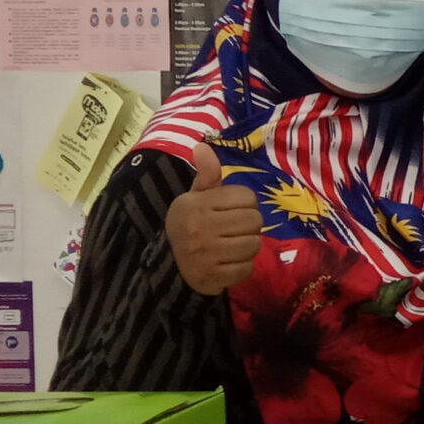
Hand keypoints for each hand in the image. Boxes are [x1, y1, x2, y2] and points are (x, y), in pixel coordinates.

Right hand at [165, 145, 261, 295]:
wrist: (168, 263)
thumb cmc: (191, 223)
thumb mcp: (196, 196)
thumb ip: (206, 174)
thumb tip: (202, 146)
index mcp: (195, 204)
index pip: (246, 197)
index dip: (245, 203)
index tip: (231, 209)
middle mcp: (199, 228)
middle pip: (254, 220)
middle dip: (249, 225)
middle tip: (235, 229)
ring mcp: (205, 255)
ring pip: (254, 245)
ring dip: (248, 246)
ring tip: (233, 245)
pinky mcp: (211, 277)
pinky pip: (246, 269)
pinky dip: (243, 267)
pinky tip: (229, 263)